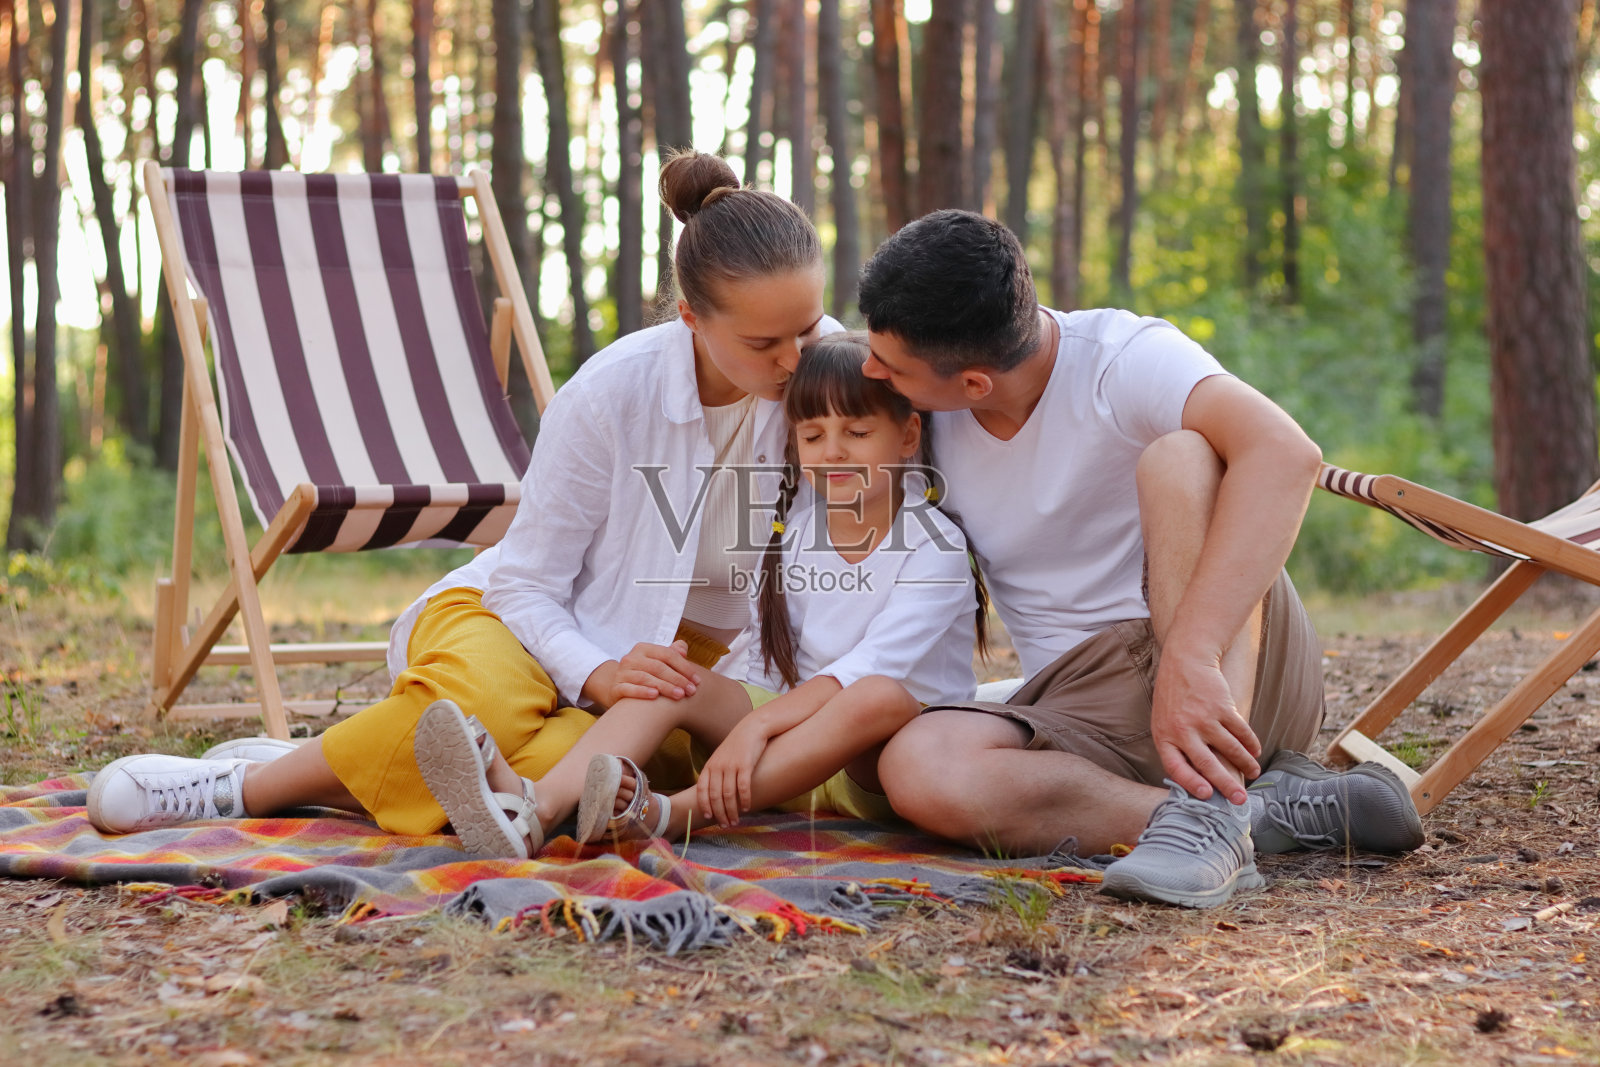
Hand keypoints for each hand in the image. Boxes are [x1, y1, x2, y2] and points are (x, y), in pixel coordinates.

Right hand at [602, 641, 702, 703]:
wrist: (617, 687)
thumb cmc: (644, 674)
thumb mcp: (656, 662)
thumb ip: (670, 654)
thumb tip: (682, 647)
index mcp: (643, 649)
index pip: (667, 654)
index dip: (684, 667)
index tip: (697, 680)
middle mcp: (631, 658)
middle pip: (658, 667)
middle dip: (677, 679)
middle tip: (691, 691)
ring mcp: (622, 673)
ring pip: (645, 678)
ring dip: (665, 687)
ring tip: (679, 696)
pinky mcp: (615, 687)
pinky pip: (629, 689)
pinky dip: (642, 691)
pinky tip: (655, 696)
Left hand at [696, 719, 769, 826]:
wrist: (752, 728)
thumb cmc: (737, 747)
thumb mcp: (721, 758)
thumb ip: (715, 774)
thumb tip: (714, 796)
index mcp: (710, 766)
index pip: (702, 790)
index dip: (704, 806)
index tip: (709, 818)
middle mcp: (718, 766)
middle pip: (715, 796)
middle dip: (720, 814)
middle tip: (725, 825)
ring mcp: (731, 766)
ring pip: (729, 795)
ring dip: (732, 811)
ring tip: (735, 821)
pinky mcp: (745, 765)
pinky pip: (743, 787)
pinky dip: (744, 800)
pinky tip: (746, 808)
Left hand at [1149, 652, 1261, 804]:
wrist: (1185, 660)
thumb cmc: (1173, 696)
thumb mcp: (1163, 721)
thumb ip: (1175, 746)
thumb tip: (1194, 776)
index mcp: (1164, 736)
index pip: (1176, 767)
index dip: (1191, 784)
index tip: (1206, 796)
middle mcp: (1183, 729)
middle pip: (1207, 764)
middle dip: (1226, 785)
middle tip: (1240, 800)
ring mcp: (1203, 718)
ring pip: (1230, 749)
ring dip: (1246, 764)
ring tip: (1254, 773)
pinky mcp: (1222, 707)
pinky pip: (1241, 731)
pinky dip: (1251, 743)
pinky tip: (1255, 751)